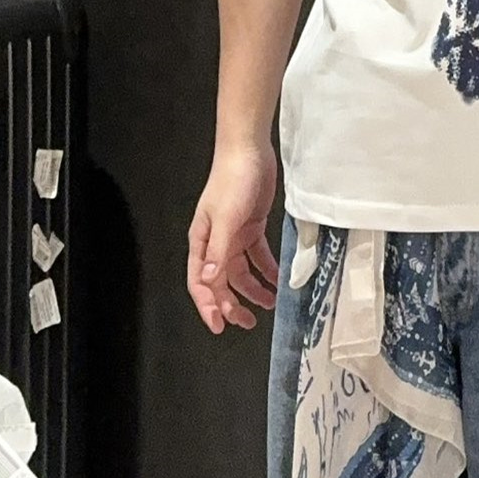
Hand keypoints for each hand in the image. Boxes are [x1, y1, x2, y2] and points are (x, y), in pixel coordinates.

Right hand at [187, 142, 279, 334]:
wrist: (250, 151)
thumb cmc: (233, 181)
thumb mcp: (226, 217)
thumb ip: (219, 250)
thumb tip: (211, 282)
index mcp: (202, 242)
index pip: (201, 282)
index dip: (208, 306)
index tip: (219, 326)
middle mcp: (216, 242)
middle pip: (221, 282)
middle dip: (232, 304)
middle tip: (246, 323)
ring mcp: (234, 235)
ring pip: (241, 271)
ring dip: (253, 289)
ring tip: (268, 303)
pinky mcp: (252, 226)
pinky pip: (258, 255)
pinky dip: (266, 268)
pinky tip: (277, 279)